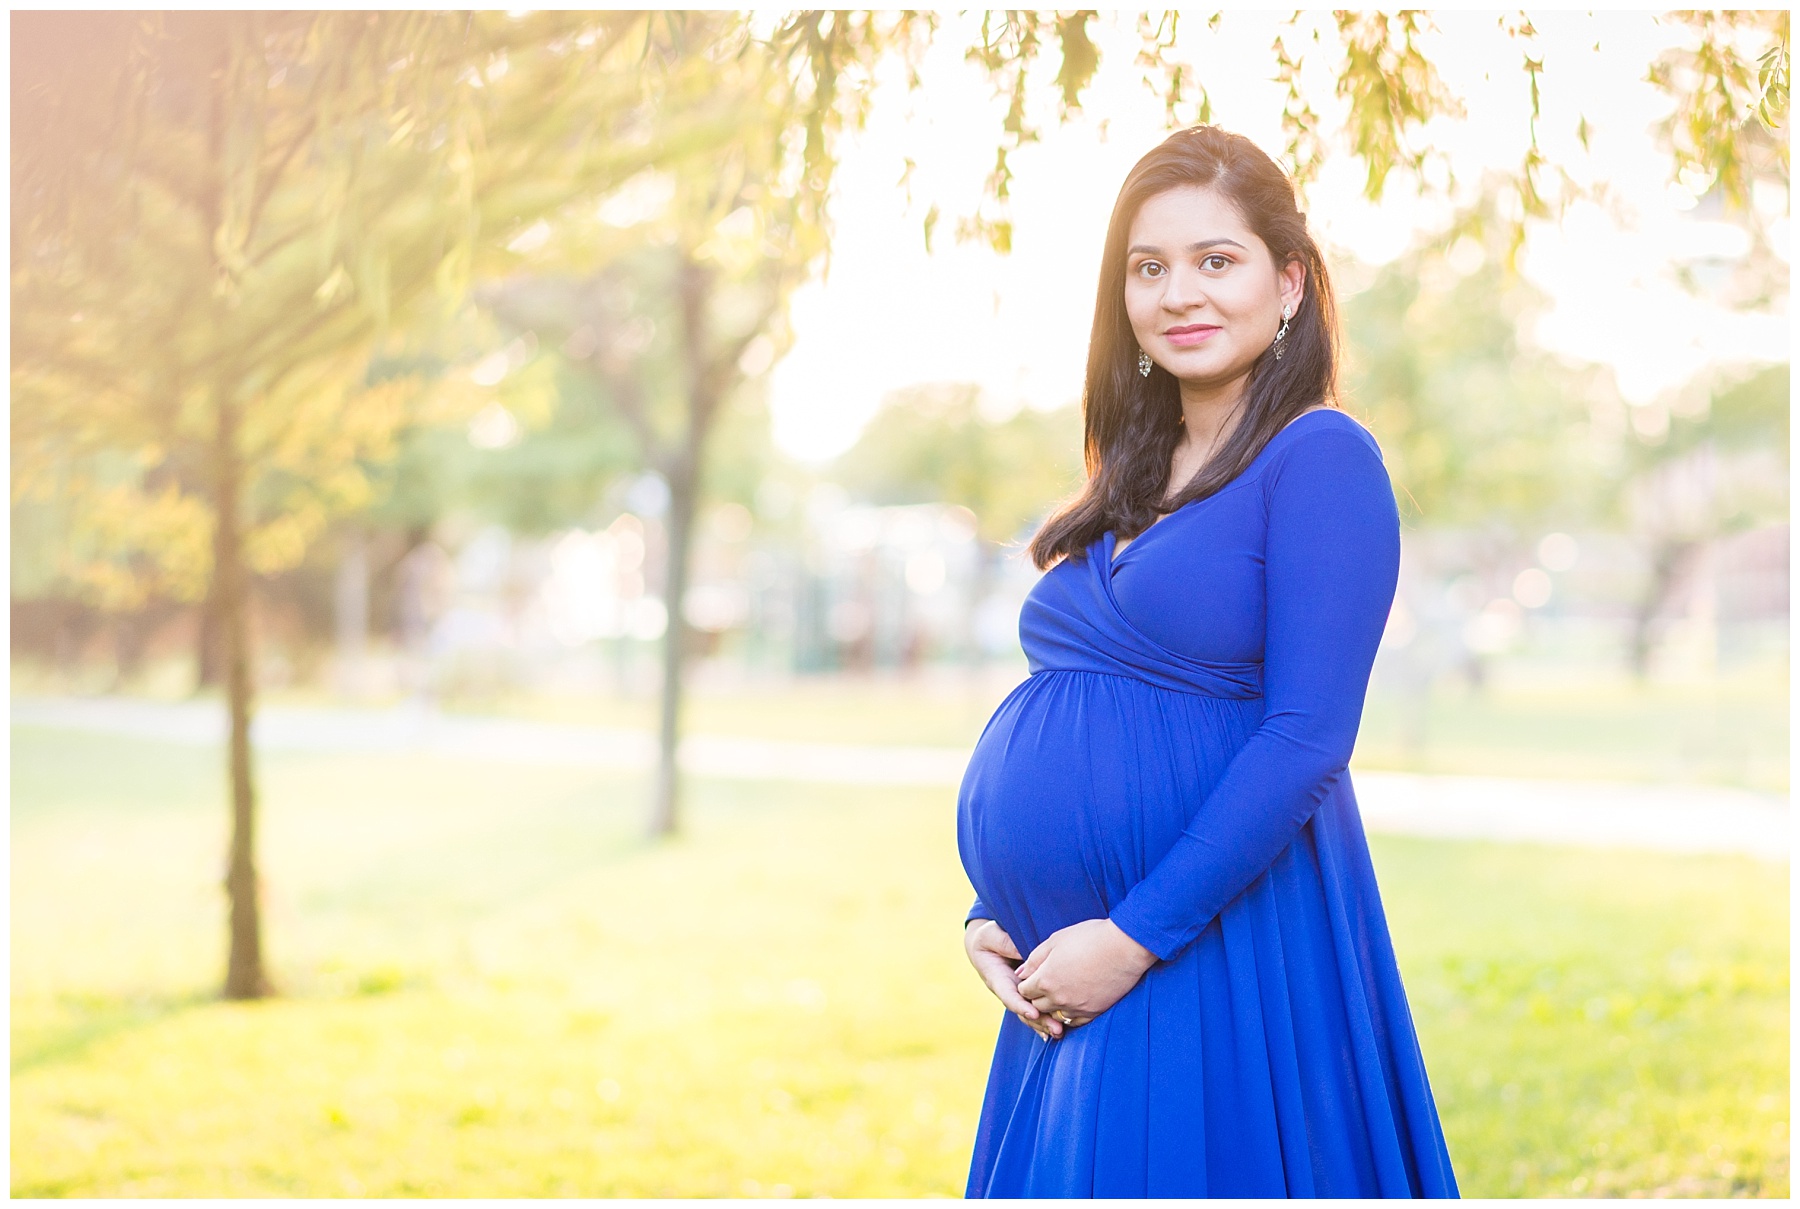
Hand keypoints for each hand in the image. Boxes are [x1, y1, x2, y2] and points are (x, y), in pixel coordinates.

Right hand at [964, 918, 1064, 1040]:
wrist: (986, 943)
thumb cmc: (988, 938)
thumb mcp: (991, 935)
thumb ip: (1005, 943)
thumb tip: (1022, 952)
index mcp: (996, 978)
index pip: (1008, 995)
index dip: (1020, 1006)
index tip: (1034, 1013)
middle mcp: (1008, 990)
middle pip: (1022, 1010)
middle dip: (1039, 1021)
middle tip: (1056, 1028)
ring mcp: (1018, 992)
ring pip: (1030, 1013)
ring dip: (1044, 1024)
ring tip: (1060, 1031)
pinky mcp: (1028, 991)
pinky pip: (1037, 1007)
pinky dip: (1046, 1018)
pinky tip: (1059, 1029)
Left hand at [1016, 918, 1156, 1027]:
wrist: (1124, 947)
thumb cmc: (1090, 937)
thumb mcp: (1055, 941)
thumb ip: (1034, 959)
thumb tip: (1020, 973)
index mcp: (1045, 980)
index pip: (1024, 991)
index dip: (1026, 983)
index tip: (1033, 976)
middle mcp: (1058, 998)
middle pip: (1037, 1006)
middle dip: (1037, 996)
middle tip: (1045, 985)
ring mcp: (1077, 1008)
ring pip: (1055, 1016)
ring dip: (1053, 1007)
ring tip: (1060, 994)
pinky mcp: (1094, 1012)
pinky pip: (1074, 1022)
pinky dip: (1070, 1015)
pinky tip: (1073, 1004)